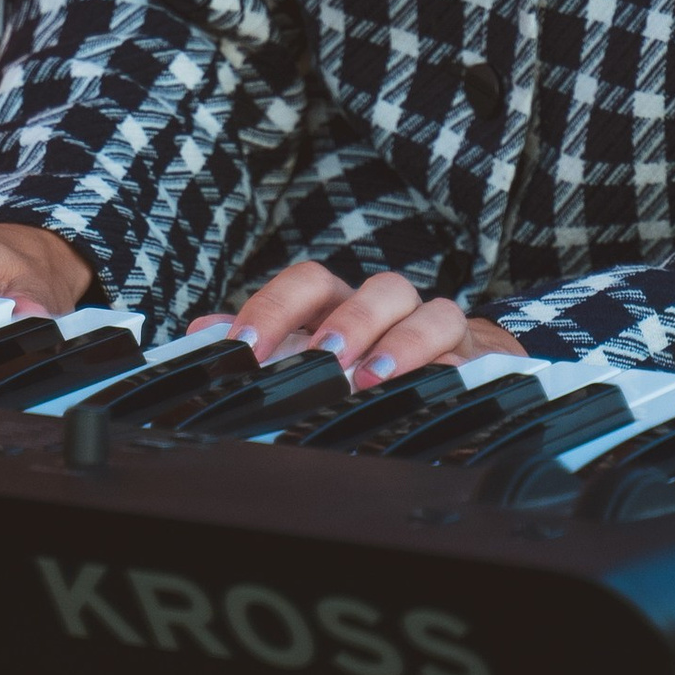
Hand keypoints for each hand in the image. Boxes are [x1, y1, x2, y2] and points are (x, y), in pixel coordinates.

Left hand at [193, 260, 522, 387]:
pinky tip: (431, 389)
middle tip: (323, 357)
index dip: (275, 308)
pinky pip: (467, 350)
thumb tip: (201, 333)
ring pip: (430, 311)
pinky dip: (447, 365)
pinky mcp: (473, 353)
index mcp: (342, 304)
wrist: (455, 363)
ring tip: (372, 377)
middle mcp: (389, 307)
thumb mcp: (310, 351)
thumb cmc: (367, 358)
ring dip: (403, 342)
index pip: (308, 284)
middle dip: (349, 320)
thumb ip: (262, 343)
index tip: (244, 347)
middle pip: (376, 288)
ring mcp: (434, 326)